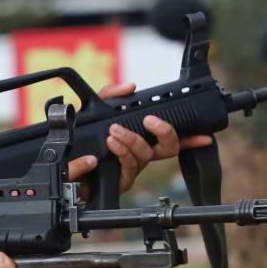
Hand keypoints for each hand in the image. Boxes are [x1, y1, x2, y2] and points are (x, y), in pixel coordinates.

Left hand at [68, 81, 214, 199]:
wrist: (63, 165)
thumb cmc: (82, 141)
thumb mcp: (95, 111)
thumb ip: (111, 95)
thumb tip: (130, 87)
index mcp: (142, 140)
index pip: (172, 139)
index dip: (191, 138)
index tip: (204, 135)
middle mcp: (141, 155)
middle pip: (168, 149)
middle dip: (165, 132)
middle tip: (149, 120)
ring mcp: (131, 168)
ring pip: (144, 155)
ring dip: (132, 140)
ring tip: (114, 131)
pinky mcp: (119, 180)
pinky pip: (128, 166)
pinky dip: (121, 151)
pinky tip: (111, 143)